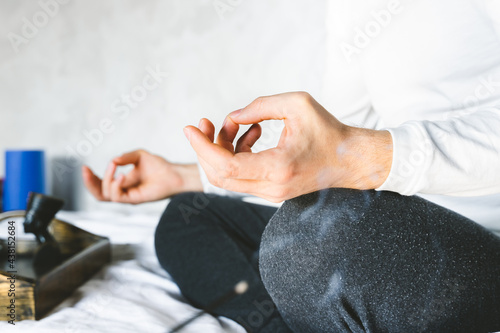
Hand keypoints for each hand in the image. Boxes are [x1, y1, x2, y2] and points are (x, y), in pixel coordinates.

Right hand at [82, 149, 202, 203]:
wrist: (173, 174)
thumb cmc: (158, 166)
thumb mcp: (138, 156)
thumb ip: (125, 157)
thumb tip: (113, 161)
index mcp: (121, 183)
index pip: (100, 184)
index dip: (90, 178)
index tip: (84, 167)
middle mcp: (123, 191)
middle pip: (98, 193)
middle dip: (89, 182)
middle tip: (85, 170)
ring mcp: (128, 197)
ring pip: (105, 195)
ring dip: (105, 179)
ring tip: (113, 166)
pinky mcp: (135, 199)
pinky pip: (117, 196)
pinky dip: (115, 185)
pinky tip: (121, 175)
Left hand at [184, 92, 391, 202]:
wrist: (351, 161)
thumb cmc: (329, 131)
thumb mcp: (298, 104)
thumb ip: (261, 106)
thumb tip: (232, 117)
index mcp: (277, 168)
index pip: (225, 167)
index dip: (202, 147)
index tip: (190, 129)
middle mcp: (272, 187)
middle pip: (220, 176)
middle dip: (205, 148)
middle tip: (205, 124)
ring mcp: (272, 193)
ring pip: (229, 179)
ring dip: (221, 151)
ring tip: (235, 125)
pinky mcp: (272, 191)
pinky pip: (242, 177)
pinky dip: (236, 156)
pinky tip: (250, 135)